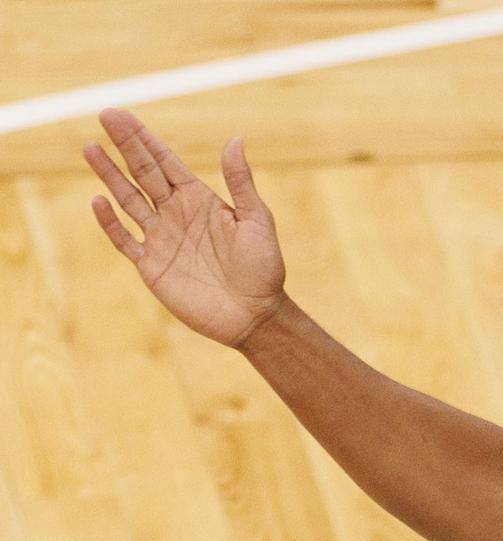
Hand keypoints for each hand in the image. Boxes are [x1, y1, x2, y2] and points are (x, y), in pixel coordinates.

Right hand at [84, 108, 287, 348]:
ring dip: (110, 175)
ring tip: (90, 148)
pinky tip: (98, 200)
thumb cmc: (263, 268)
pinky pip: (124, 240)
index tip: (120, 115)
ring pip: (128, 200)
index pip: (165, 162)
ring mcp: (161, 239)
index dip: (144, 138)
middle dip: (125, 145)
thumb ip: (241, 183)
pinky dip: (110, 222)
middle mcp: (176, 214)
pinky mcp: (152, 266)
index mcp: (199, 200)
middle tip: (105, 115)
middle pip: (143, 173)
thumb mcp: (256, 220)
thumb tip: (235, 139)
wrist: (255, 315)